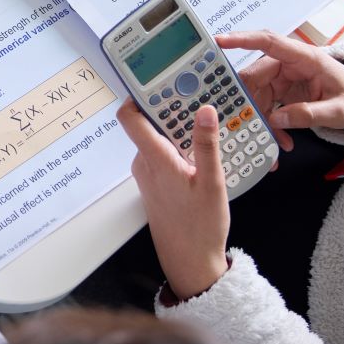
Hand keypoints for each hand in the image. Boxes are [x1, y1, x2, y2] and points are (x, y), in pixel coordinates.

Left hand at [117, 99, 229, 299]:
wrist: (191, 263)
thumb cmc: (201, 226)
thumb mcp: (212, 182)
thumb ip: (207, 144)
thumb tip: (204, 109)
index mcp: (154, 159)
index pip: (130, 117)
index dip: (139, 95)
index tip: (160, 80)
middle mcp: (145, 164)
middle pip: (150, 124)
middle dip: (172, 109)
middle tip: (199, 97)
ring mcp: (148, 174)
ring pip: (159, 140)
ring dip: (179, 130)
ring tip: (207, 122)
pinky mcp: (155, 184)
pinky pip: (164, 156)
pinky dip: (180, 148)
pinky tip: (203, 152)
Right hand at [216, 30, 343, 150]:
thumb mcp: (339, 111)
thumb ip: (309, 115)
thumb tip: (276, 119)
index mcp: (303, 58)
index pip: (269, 42)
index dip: (243, 39)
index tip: (219, 41)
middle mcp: (287, 64)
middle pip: (255, 77)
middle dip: (247, 102)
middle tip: (245, 126)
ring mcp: (281, 78)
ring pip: (256, 96)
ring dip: (259, 120)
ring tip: (273, 143)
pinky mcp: (279, 92)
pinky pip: (264, 107)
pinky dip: (269, 125)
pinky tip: (280, 142)